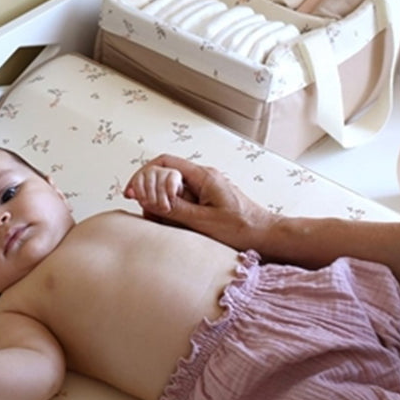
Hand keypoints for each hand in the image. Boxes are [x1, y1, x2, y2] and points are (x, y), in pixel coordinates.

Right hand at [124, 154, 272, 250]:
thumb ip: (175, 210)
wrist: (267, 236)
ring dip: (158, 202)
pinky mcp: (205, 201)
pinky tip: (168, 223)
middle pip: (163, 173)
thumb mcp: (204, 222)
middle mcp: (202, 178)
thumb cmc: (243, 228)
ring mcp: (203, 189)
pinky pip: (179, 199)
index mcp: (203, 176)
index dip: (143, 174)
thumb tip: (149, 200)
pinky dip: (169, 209)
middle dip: (148, 189)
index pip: (164, 162)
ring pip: (169, 188)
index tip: (132, 193)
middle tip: (144, 209)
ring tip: (157, 220)